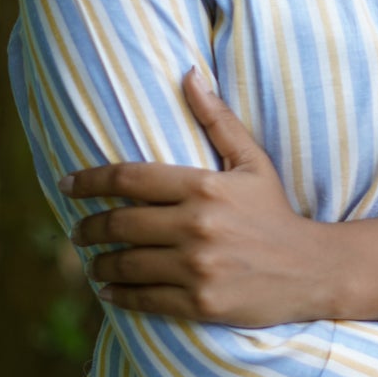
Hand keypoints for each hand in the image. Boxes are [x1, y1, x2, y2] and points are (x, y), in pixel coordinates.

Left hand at [63, 68, 328, 323]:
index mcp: (204, 187)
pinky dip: (119, 294)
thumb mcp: (253, 162)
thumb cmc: (276, 211)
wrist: (312, 269)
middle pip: (120, 224)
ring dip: (100, 264)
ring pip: (126, 264)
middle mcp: (197, 226)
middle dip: (89, 228)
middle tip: (78, 231)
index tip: (65, 185)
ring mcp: (197, 267)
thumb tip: (188, 74)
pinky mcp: (200, 302)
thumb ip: (218, 120)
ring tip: (93, 262)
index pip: (129, 179)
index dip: (89, 181)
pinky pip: (143, 298)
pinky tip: (108, 290)